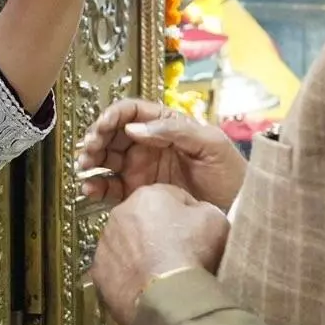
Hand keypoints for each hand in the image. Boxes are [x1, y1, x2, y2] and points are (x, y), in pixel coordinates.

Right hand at [78, 99, 246, 209]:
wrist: (239, 212)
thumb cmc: (232, 174)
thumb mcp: (211, 144)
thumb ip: (175, 131)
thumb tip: (134, 128)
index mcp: (166, 126)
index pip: (132, 112)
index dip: (113, 116)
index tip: (103, 127)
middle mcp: (150, 145)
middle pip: (113, 134)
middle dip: (96, 138)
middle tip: (90, 150)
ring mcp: (142, 169)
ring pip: (106, 159)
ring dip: (91, 160)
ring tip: (85, 168)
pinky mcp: (137, 193)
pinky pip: (110, 187)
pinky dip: (96, 187)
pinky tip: (90, 188)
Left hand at [91, 184, 229, 324]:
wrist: (167, 295)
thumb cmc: (191, 254)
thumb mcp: (214, 219)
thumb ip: (203, 208)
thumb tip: (197, 213)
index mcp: (148, 195)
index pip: (171, 197)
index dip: (187, 215)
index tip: (196, 232)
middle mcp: (120, 213)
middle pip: (145, 219)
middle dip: (159, 232)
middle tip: (179, 252)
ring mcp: (106, 243)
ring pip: (127, 243)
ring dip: (141, 253)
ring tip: (163, 271)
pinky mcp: (99, 270)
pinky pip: (116, 268)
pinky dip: (128, 275)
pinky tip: (146, 285)